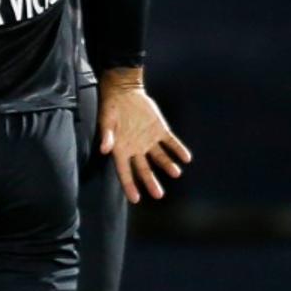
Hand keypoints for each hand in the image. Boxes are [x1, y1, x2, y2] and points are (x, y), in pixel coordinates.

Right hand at [98, 70, 190, 202]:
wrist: (123, 91)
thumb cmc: (111, 108)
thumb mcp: (107, 121)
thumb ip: (107, 136)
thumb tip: (105, 149)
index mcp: (121, 149)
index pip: (125, 172)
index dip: (130, 185)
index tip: (136, 199)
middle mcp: (135, 148)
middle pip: (144, 169)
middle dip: (151, 182)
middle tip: (158, 195)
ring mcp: (149, 140)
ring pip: (160, 157)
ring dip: (168, 165)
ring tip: (176, 173)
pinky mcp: (160, 130)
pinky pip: (171, 142)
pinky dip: (178, 150)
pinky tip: (186, 157)